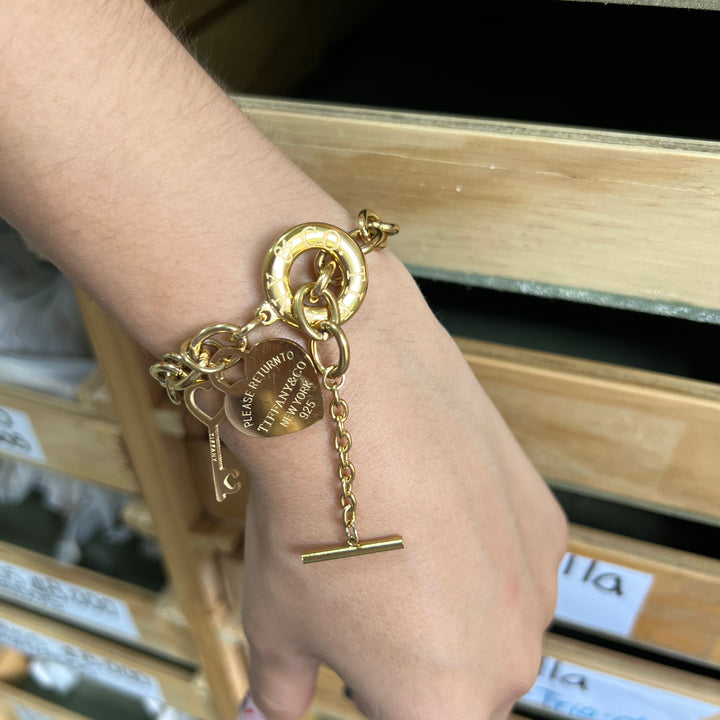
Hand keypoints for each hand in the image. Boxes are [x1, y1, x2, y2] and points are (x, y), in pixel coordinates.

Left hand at [234, 254, 567, 719]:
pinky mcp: (545, 522)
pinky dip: (477, 549)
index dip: (377, 702)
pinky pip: (511, 559)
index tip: (356, 680)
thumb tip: (271, 711)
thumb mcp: (278, 623)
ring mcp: (536, 585)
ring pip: (492, 620)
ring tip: (396, 548)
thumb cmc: (314, 513)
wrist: (351, 404)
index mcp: (445, 705)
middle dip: (415, 661)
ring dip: (453, 602)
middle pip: (462, 684)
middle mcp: (508, 657)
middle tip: (365, 607)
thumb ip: (280, 689)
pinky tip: (432, 511)